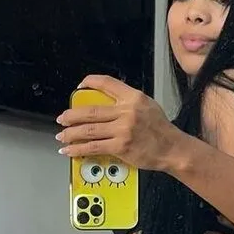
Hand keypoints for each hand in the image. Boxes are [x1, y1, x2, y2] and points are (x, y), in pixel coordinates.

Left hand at [56, 75, 180, 171]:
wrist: (172, 148)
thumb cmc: (160, 130)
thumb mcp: (147, 106)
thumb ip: (127, 102)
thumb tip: (107, 103)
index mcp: (132, 97)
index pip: (106, 83)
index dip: (89, 83)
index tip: (79, 88)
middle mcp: (126, 111)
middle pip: (91, 111)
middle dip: (72, 115)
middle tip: (62, 118)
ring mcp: (122, 130)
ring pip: (89, 130)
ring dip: (71, 133)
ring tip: (61, 135)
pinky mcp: (120, 147)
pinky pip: (93, 147)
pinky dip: (78, 149)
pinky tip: (69, 150)